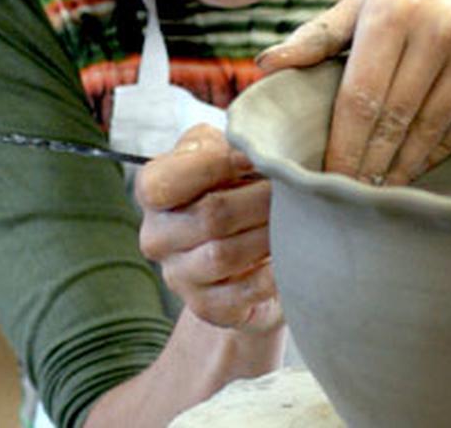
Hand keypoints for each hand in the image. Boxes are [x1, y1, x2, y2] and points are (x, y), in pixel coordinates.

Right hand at [135, 124, 281, 331]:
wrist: (250, 251)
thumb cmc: (237, 189)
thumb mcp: (223, 152)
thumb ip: (225, 142)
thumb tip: (249, 148)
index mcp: (154, 192)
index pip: (162, 183)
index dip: (215, 166)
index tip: (255, 160)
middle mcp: (157, 237)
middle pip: (210, 215)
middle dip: (260, 199)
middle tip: (294, 189)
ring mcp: (179, 277)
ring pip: (225, 255)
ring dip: (269, 234)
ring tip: (297, 218)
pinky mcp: (209, 308)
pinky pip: (243, 292)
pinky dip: (273, 273)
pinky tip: (290, 255)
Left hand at [257, 0, 450, 184]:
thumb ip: (320, 34)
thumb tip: (266, 65)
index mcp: (393, 8)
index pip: (360, 96)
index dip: (344, 145)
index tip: (328, 179)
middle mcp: (438, 27)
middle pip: (395, 118)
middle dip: (370, 165)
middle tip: (352, 198)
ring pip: (433, 127)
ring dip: (404, 166)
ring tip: (382, 193)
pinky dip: (442, 151)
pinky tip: (421, 167)